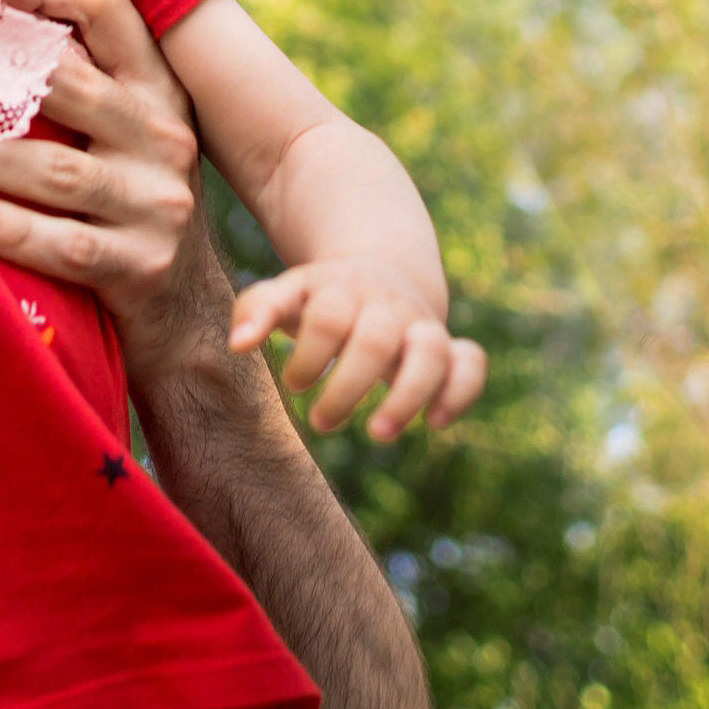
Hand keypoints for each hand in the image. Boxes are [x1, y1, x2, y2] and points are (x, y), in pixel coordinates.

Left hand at [0, 0, 224, 379]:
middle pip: (70, 85)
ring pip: (57, 171)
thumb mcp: (122, 133)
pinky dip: (11, 229)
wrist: (187, 316)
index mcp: (156, 87)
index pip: (109, 8)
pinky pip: (65, 245)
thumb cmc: (126, 205)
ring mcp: (158, 204)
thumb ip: (75, 79)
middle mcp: (163, 136)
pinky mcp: (142, 266)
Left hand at [229, 256, 485, 438]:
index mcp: (340, 289)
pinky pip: (471, 362)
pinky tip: (437, 422)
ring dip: (407, 395)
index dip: (309, 355)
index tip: (295, 384)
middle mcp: (386, 303)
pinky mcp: (448, 344)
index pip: (327, 317)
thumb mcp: (286, 295)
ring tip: (378, 433)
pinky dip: (461, 391)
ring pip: (431, 351)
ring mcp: (420, 323)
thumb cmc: (318, 300)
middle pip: (377, 340)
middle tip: (321, 422)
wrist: (376, 274)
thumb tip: (238, 344)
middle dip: (348, 386)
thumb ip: (256, 310)